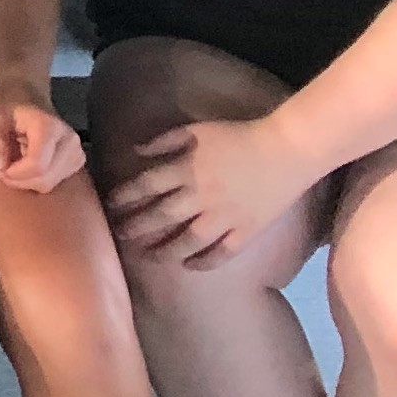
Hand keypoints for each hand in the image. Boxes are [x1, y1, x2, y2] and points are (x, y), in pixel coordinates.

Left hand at [0, 86, 85, 194]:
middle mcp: (69, 140)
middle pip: (44, 179)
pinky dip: (37, 179)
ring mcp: (76, 151)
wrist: (28, 93)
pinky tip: (28, 163)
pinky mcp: (77, 160)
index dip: (15, 174)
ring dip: (27, 180)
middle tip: (2, 167)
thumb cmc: (10, 104)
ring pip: (49, 184)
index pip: (37, 165)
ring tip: (15, 161)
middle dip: (19, 180)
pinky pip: (54, 182)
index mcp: (48, 126)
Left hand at [105, 113, 314, 268]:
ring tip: (147, 257)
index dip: (126, 197)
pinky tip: (187, 266)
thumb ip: (165, 141)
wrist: (285, 150)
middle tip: (120, 235)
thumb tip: (135, 151)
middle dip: (137, 227)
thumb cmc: (237, 136)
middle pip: (162, 216)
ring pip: (189, 241)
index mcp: (188, 169)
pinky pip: (222, 253)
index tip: (111, 205)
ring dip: (164, 251)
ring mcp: (226, 216)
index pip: (147, 186)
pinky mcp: (247, 231)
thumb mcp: (197, 130)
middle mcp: (202, 196)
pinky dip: (204, 262)